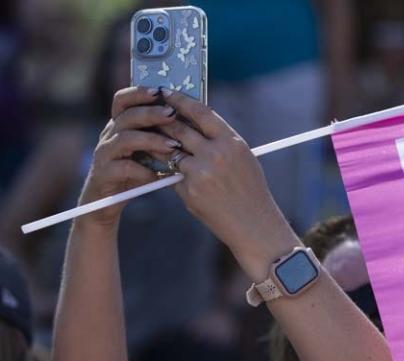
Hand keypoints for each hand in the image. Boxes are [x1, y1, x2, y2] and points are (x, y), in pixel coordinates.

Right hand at [78, 86, 180, 224]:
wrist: (106, 204)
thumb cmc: (133, 175)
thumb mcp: (147, 153)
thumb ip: (159, 137)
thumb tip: (191, 124)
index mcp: (119, 126)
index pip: (122, 100)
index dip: (138, 92)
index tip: (159, 91)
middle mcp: (109, 136)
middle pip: (127, 116)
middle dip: (151, 113)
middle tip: (172, 115)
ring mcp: (104, 155)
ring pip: (124, 139)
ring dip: (150, 140)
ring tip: (173, 146)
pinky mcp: (103, 174)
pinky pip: (122, 168)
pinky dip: (142, 170)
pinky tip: (158, 175)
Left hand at [158, 90, 299, 278]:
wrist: (254, 225)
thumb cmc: (250, 192)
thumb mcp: (243, 160)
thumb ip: (220, 142)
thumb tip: (193, 124)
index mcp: (232, 142)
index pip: (201, 112)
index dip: (180, 99)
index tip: (166, 92)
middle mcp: (216, 154)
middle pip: (179, 128)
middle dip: (162, 120)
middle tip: (148, 113)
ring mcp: (201, 173)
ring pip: (170, 152)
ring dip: (159, 147)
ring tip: (152, 142)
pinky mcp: (190, 191)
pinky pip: (173, 176)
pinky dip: (172, 175)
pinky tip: (172, 177)